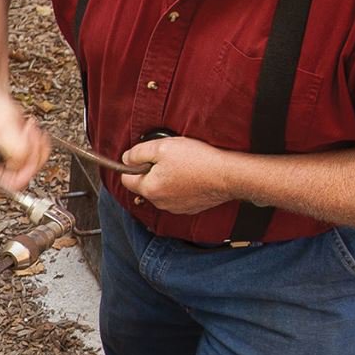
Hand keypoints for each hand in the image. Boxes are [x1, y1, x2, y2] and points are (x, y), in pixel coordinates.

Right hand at [0, 92, 48, 191]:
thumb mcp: (6, 130)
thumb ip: (18, 153)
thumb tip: (25, 163)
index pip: (6, 186)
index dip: (24, 172)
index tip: (32, 158)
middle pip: (18, 176)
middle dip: (31, 156)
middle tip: (33, 138)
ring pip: (24, 166)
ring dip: (34, 148)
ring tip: (31, 131)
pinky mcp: (5, 151)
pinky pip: (25, 156)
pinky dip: (32, 143)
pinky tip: (29, 131)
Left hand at [118, 136, 237, 213]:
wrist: (228, 175)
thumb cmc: (197, 160)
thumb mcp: (162, 147)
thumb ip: (138, 153)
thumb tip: (126, 158)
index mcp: (149, 189)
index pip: (126, 179)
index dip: (133, 165)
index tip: (145, 156)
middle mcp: (160, 203)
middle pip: (144, 186)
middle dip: (150, 172)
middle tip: (167, 158)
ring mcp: (175, 207)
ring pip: (161, 191)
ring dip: (166, 179)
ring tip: (182, 166)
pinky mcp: (190, 208)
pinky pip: (177, 196)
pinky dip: (180, 186)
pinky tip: (192, 175)